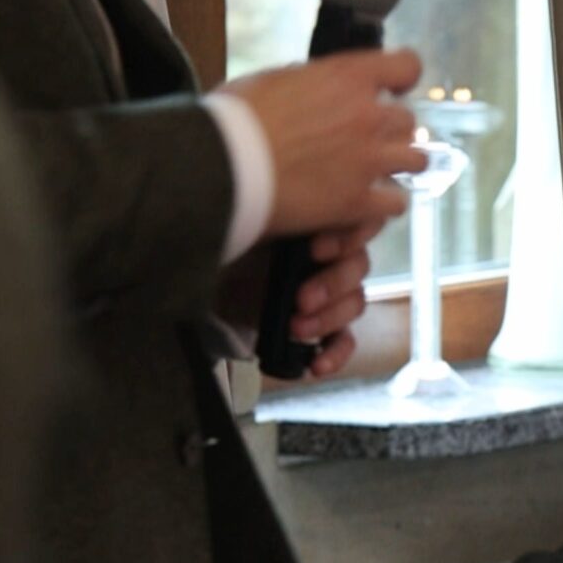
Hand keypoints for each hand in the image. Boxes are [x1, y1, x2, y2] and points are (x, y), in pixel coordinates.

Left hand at [213, 212, 386, 379]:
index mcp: (318, 222)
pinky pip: (343, 340)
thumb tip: (288, 196)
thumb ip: (278, 216)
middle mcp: (329, 255)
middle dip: (332, 285)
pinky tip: (317, 366)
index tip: (314, 250)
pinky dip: (335, 354)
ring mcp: (328, 293)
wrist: (203, 286)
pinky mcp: (320, 326)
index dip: (345, 239)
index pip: (357, 225)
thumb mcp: (254, 223)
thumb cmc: (229, 247)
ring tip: (296, 328)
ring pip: (354, 303)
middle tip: (302, 299)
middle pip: (358, 267)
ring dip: (329, 319)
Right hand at [221, 49, 426, 238]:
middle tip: (367, 141)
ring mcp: (369, 160)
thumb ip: (313, 82)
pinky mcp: (359, 202)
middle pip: (407, 120)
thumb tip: (320, 86)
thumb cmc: (236, 117)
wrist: (222, 165)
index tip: (391, 90)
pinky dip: (383, 204)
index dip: (402, 80)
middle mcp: (369, 115)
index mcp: (348, 77)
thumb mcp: (276, 79)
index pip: (406, 67)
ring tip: (374, 174)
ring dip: (396, 166)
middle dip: (390, 130)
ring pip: (415, 161)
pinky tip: (364, 205)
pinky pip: (396, 204)